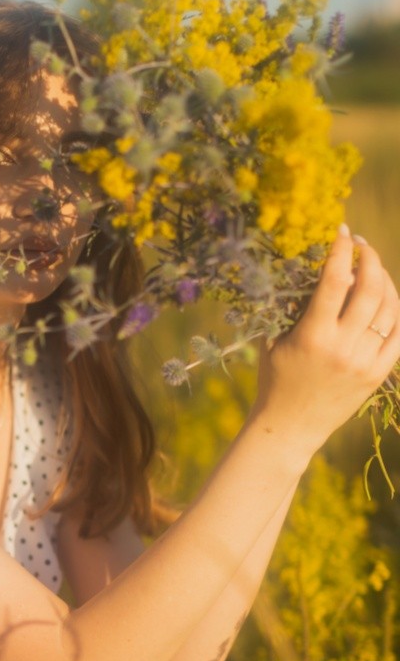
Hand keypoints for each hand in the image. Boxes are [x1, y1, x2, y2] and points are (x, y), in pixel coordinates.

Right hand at [250, 227, 399, 459]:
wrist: (290, 427)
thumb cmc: (274, 380)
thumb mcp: (273, 341)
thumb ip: (289, 307)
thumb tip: (306, 269)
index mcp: (313, 337)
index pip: (334, 282)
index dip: (341, 251)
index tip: (343, 232)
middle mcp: (342, 348)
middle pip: (369, 289)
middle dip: (370, 259)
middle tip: (362, 247)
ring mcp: (364, 362)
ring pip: (390, 308)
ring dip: (385, 281)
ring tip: (374, 270)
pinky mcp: (377, 375)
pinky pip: (399, 335)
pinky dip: (398, 310)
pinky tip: (389, 297)